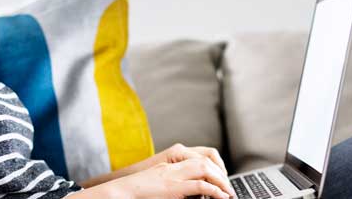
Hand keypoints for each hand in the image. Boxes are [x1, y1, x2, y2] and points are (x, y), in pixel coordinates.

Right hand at [78, 143, 231, 190]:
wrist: (122, 191)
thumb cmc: (137, 190)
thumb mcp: (159, 182)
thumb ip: (175, 183)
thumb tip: (193, 191)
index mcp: (171, 163)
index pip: (199, 157)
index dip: (214, 166)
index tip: (222, 179)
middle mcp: (174, 165)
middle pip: (205, 160)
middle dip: (221, 173)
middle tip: (229, 187)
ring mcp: (174, 174)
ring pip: (206, 169)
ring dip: (220, 181)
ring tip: (228, 192)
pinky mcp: (174, 186)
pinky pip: (200, 185)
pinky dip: (214, 190)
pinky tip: (220, 197)